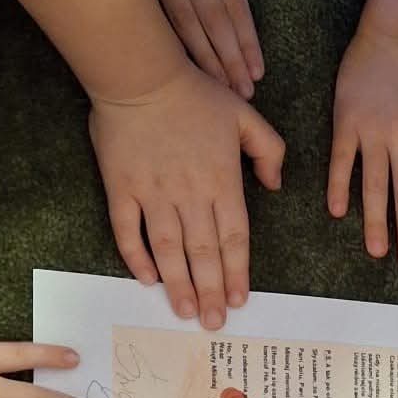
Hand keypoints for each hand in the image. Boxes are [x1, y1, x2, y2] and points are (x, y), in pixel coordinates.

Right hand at [88, 61, 284, 329]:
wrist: (140, 74)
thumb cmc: (195, 93)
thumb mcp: (245, 114)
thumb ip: (268, 149)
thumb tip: (275, 183)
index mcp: (221, 181)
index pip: (234, 238)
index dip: (237, 272)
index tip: (239, 301)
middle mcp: (189, 194)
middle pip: (203, 252)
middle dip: (211, 291)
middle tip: (212, 323)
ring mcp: (153, 193)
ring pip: (168, 249)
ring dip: (178, 283)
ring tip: (184, 312)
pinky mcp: (122, 187)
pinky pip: (128, 230)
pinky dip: (136, 256)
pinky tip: (146, 279)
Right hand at [120, 0, 264, 100]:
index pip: (237, 6)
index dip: (247, 41)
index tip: (257, 71)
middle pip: (215, 24)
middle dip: (230, 61)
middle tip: (243, 92)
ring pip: (187, 25)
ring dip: (204, 59)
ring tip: (219, 87)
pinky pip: (159, 14)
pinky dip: (172, 40)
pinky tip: (180, 64)